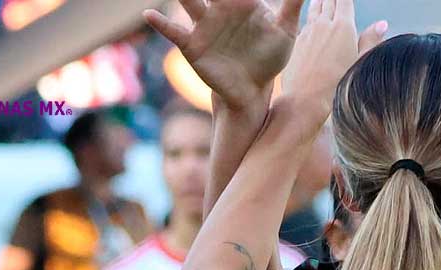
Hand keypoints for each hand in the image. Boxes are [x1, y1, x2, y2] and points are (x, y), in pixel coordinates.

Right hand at [144, 0, 300, 111]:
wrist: (253, 90)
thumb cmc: (269, 58)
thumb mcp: (285, 32)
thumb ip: (292, 6)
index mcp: (242, 2)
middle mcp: (219, 9)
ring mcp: (203, 25)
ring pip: (188, 1)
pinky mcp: (192, 45)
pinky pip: (174, 32)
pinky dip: (161, 24)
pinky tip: (149, 15)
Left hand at [278, 0, 385, 113]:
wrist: (306, 98)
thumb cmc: (337, 85)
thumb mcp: (360, 63)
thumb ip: (370, 40)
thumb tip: (382, 24)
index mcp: (343, 27)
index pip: (345, 0)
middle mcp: (324, 24)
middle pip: (329, 0)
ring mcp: (309, 31)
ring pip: (315, 7)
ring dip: (321, 0)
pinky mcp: (298, 40)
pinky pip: (306, 20)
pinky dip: (311, 14)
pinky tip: (312, 17)